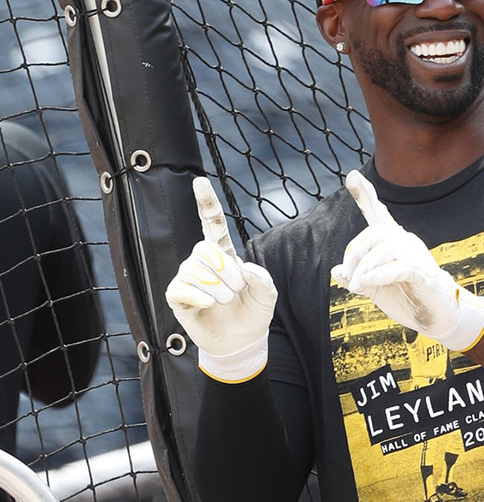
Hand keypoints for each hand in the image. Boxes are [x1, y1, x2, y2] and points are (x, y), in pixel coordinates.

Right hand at [165, 177, 277, 382]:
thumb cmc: (252, 313)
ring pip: (195, 270)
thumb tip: (246, 270)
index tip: (199, 181)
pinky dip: (200, 296)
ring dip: (218, 288)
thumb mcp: (267, 296)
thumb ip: (264, 280)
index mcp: (224, 254)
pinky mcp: (176, 295)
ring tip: (225, 300)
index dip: (206, 203)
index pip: (211, 223)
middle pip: (205, 248)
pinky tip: (208, 304)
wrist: (240, 341)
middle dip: (227, 271)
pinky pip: (182, 288)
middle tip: (237, 290)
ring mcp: (187, 277)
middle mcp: (203, 261)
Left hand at [331, 170, 483, 351]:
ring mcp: (417, 256)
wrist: (437, 317)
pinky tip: (368, 284)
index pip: (379, 214)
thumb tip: (335, 270)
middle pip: (376, 233)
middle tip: (350, 278)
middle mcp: (407, 242)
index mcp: (394, 243)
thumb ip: (357, 278)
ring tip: (357, 287)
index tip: (352, 176)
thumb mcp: (375, 289)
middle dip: (355, 254)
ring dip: (365, 269)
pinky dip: (380, 274)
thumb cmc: (407, 299)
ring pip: (386, 249)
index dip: (366, 195)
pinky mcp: (423, 274)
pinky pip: (400, 267)